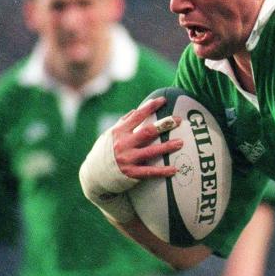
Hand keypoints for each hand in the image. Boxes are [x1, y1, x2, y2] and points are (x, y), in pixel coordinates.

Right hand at [79, 96, 182, 221]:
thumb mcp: (109, 135)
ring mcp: (127, 159)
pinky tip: (174, 169)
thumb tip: (135, 110)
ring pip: (151, 151)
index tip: (163, 100)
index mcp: (118, 132)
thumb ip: (123, 123)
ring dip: (167, 146)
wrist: (93, 175)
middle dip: (164, 125)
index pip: (137, 116)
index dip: (150, 107)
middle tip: (178, 120)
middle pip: (147, 132)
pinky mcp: (131, 173)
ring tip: (181, 142)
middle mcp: (123, 144)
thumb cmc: (104, 151)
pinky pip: (149, 172)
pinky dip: (162, 171)